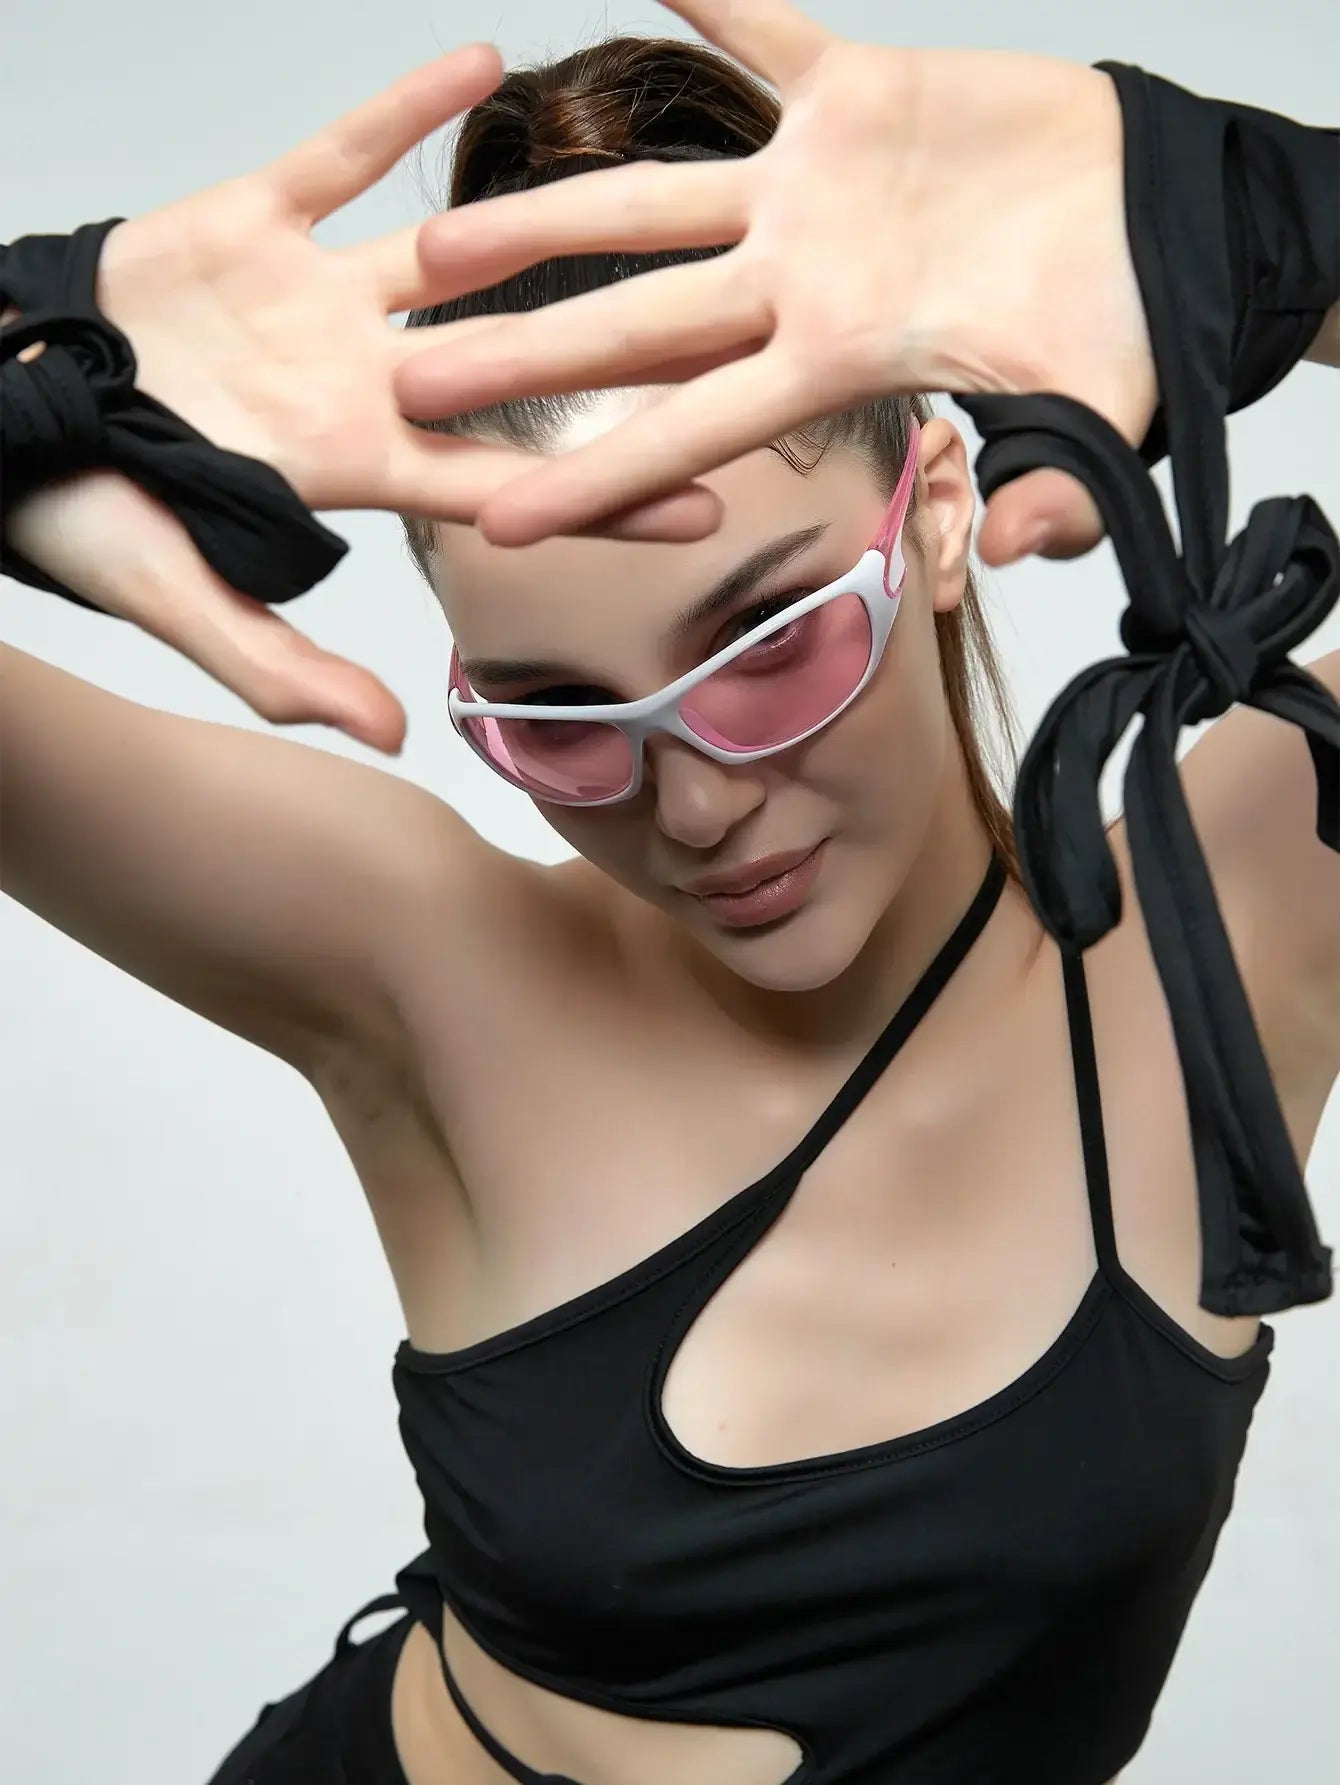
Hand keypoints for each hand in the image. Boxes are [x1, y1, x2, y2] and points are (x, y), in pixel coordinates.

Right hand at [3, 45, 718, 751]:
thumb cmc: (82, 516)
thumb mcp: (178, 601)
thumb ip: (282, 668)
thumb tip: (393, 739)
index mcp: (351, 467)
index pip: (505, 484)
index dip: (605, 494)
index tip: (712, 500)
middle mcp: (355, 382)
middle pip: (513, 368)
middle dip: (618, 358)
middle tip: (732, 340)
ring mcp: (312, 302)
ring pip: (449, 255)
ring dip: (542, 224)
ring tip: (649, 194)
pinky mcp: (254, 222)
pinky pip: (340, 156)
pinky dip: (399, 112)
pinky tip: (482, 63)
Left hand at [397, 0, 1159, 566]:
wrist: (1164, 223)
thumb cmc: (1130, 326)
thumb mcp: (1101, 423)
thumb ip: (1051, 489)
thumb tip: (1003, 553)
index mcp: (839, 361)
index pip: (692, 430)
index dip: (593, 476)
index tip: (491, 520)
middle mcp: (800, 282)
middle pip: (634, 322)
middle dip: (521, 350)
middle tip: (404, 370)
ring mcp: (816, 189)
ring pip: (655, 197)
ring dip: (550, 207)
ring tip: (436, 229)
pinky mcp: (859, 92)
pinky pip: (763, 27)